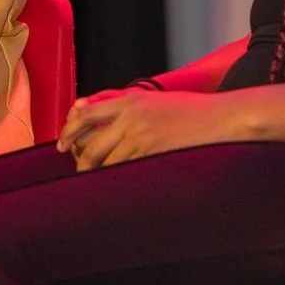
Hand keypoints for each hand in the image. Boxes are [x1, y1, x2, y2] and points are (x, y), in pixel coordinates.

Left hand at [57, 84, 249, 170]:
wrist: (223, 118)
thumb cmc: (193, 110)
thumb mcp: (157, 101)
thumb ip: (129, 107)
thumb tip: (101, 117)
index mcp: (131, 100)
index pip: (87, 114)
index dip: (69, 131)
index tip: (61, 144)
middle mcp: (132, 117)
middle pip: (91, 144)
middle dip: (80, 162)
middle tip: (79, 171)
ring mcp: (142, 137)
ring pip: (107, 162)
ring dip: (100, 174)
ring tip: (99, 181)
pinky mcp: (154, 154)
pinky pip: (127, 170)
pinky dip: (119, 178)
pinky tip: (119, 184)